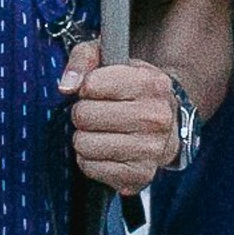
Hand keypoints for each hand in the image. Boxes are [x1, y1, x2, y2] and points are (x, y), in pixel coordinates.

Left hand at [60, 41, 181, 190]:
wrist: (166, 122)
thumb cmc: (131, 88)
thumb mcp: (111, 59)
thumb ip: (84, 59)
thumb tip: (67, 86)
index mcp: (152, 84)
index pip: (92, 85)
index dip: (87, 86)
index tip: (96, 89)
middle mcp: (156, 118)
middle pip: (84, 116)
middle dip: (83, 113)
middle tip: (97, 112)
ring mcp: (151, 150)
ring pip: (84, 144)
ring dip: (85, 137)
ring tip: (101, 131)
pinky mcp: (140, 176)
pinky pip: (90, 167)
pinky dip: (90, 159)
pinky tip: (106, 150)